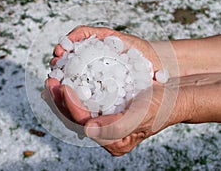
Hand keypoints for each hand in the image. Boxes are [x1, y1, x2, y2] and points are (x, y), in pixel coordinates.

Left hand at [43, 25, 187, 154]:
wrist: (171, 98)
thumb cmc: (160, 106)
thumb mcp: (142, 115)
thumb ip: (116, 126)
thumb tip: (89, 130)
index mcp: (114, 141)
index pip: (84, 125)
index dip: (71, 107)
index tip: (63, 87)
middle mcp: (105, 135)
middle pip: (74, 120)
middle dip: (58, 101)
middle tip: (49, 81)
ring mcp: (104, 123)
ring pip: (74, 112)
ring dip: (61, 97)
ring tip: (52, 80)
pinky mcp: (105, 111)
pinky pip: (82, 104)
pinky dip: (71, 93)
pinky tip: (65, 81)